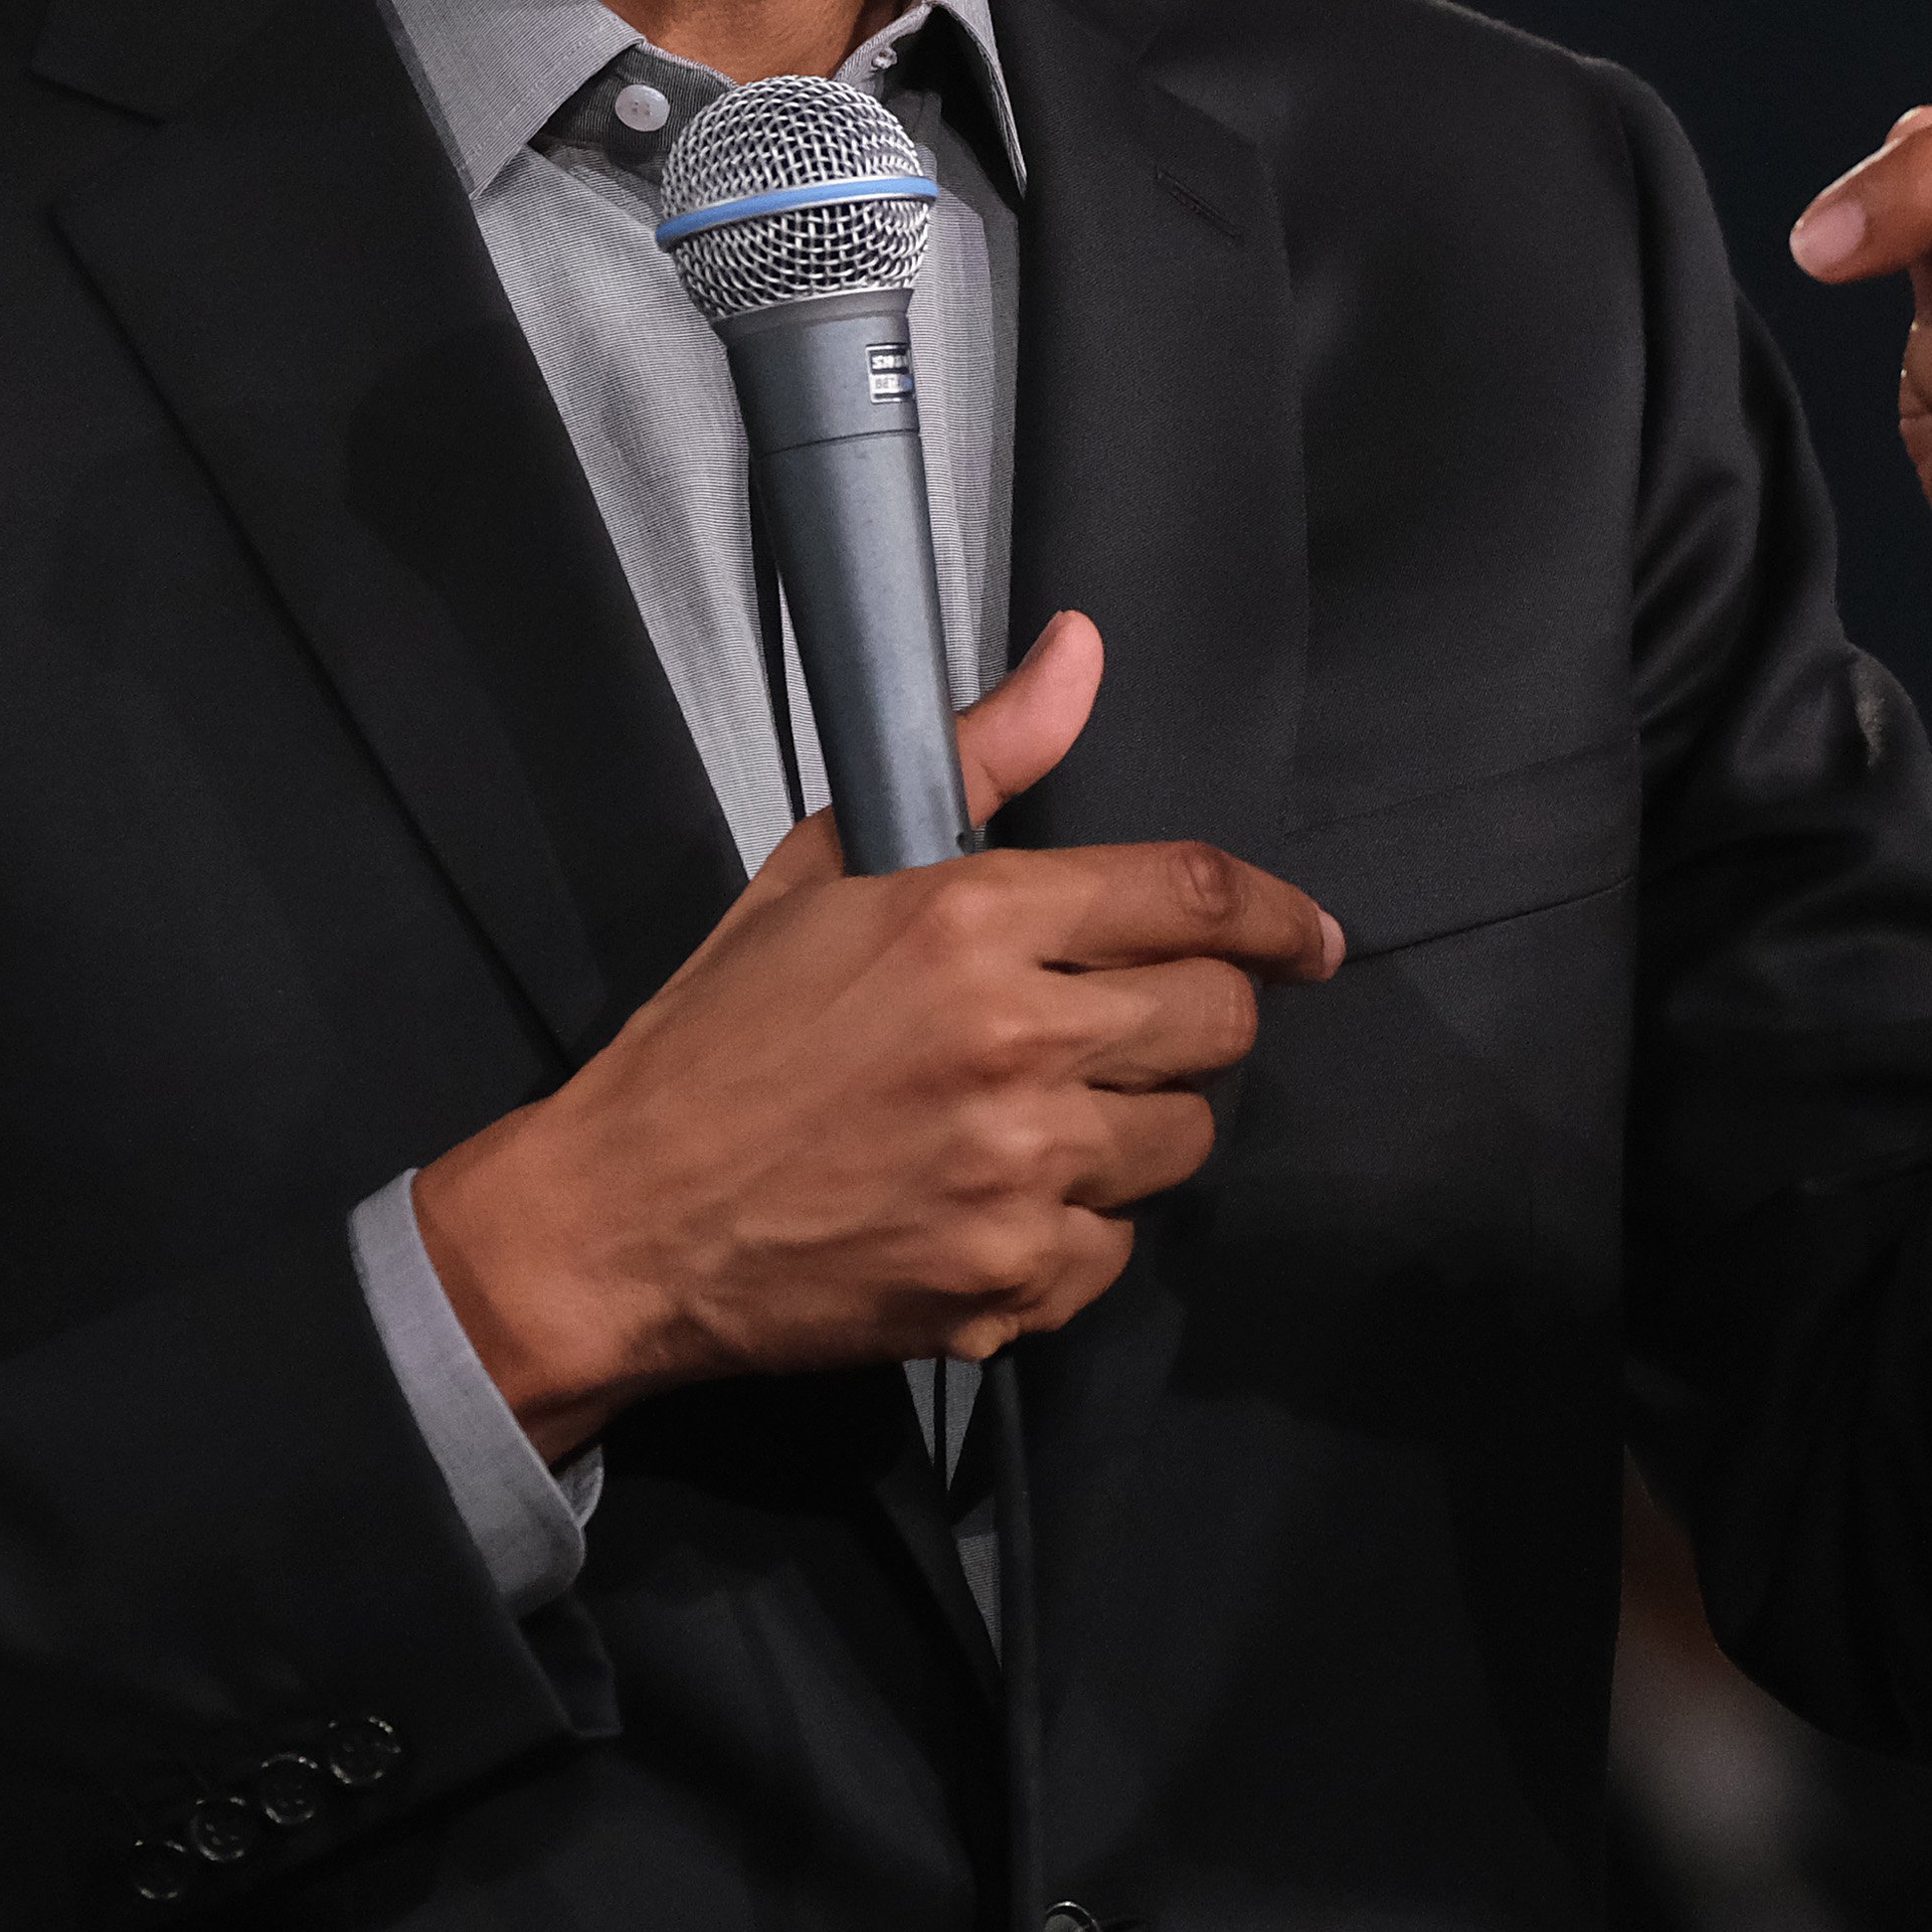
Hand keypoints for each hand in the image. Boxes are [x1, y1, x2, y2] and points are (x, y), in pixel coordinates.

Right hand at [409, 612, 1341, 1461]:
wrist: (621, 1218)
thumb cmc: (716, 1036)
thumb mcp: (826, 868)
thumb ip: (979, 760)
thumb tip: (1080, 648)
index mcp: (972, 923)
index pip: (1194, 898)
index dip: (1278, 917)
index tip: (1310, 939)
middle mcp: (1016, 1046)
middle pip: (1218, 1023)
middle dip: (1198, 1016)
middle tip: (1132, 1024)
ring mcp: (1018, 1174)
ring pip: (1182, 1139)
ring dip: (1136, 1122)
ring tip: (1042, 1114)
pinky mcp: (1009, 1283)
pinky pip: (1116, 1247)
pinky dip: (1075, 1228)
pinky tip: (994, 1201)